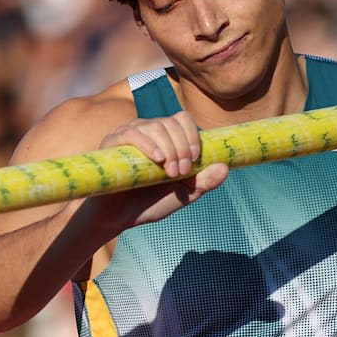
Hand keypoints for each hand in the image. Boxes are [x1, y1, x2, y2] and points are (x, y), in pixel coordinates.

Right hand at [83, 111, 228, 231]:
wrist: (116, 218)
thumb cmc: (148, 204)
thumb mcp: (182, 196)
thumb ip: (203, 183)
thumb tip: (225, 168)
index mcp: (165, 138)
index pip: (182, 119)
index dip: (192, 135)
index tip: (195, 158)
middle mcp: (147, 131)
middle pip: (172, 122)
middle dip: (182, 147)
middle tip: (180, 172)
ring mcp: (129, 134)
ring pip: (156, 126)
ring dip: (169, 148)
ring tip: (169, 173)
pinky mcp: (112, 143)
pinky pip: (133, 133)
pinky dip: (149, 144)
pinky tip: (157, 159)